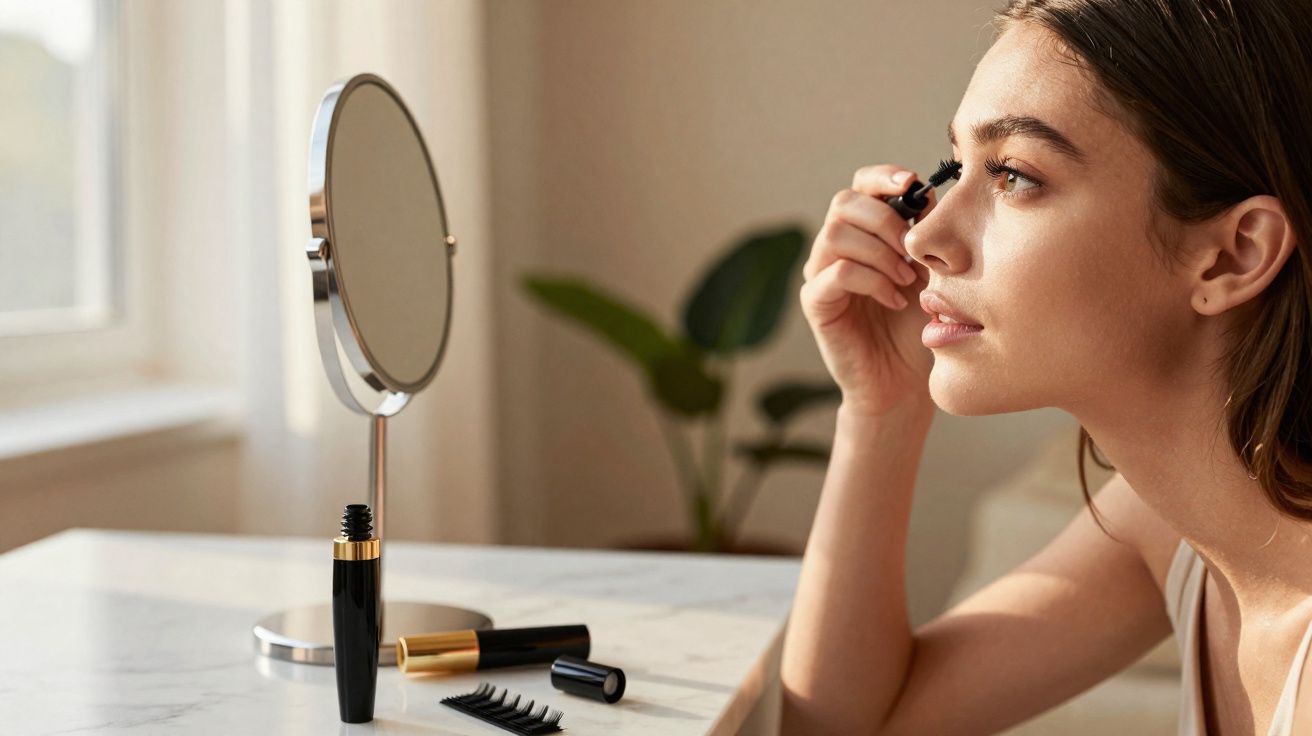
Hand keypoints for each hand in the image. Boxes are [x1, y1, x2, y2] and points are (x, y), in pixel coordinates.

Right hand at [799, 164, 937, 416]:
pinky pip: (836, 273)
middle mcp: (834, 249)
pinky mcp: (816, 303)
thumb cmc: (919, 325)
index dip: (882, 177)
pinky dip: (871, 280)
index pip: (860, 186)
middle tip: (912, 251)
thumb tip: (926, 193)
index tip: (912, 184)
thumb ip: (925, 233)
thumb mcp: (932, 271)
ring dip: (879, 252)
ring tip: (905, 279)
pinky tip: (894, 299)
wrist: (905, 381)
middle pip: (844, 202)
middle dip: (885, 219)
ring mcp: (820, 275)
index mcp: (863, 233)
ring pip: (836, 234)